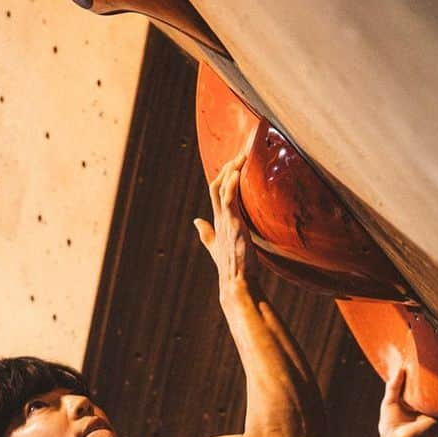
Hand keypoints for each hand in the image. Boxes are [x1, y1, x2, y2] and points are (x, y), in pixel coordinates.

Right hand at [193, 152, 257, 295]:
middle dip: (227, 167)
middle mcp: (219, 218)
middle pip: (217, 184)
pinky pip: (229, 199)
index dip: (222, 175)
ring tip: (241, 157)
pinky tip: (237, 173)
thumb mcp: (217, 246)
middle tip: (240, 154)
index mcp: (217, 221)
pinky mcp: (232, 224)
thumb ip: (207, 233)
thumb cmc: (232, 266)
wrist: (236, 282)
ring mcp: (225, 220)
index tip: (234, 163)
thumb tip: (196, 221)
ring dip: (231, 170)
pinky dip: (232, 185)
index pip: (215, 190)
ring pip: (222, 188)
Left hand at [377, 367, 435, 436]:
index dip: (421, 376)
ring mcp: (435, 413)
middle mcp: (427, 408)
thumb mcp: (389, 402)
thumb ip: (394, 386)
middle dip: (435, 378)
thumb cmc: (390, 427)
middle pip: (433, 391)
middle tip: (435, 358)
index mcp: (415, 405)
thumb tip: (401, 369)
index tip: (422, 360)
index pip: (421, 388)